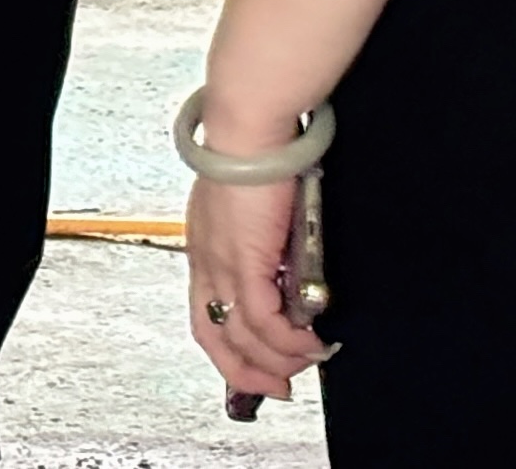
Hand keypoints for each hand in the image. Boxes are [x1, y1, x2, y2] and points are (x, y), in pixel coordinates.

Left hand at [184, 174, 324, 403]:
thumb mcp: (255, 210)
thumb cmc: (255, 153)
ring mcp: (221, 262)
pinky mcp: (244, 259)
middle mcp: (206, 259)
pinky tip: (309, 342)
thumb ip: (266, 246)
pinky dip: (288, 339)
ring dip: (279, 358)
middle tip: (281, 386)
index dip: (228, 352)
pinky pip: (264, 318)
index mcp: (205, 246)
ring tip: (310, 360)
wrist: (249, 128)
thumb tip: (294, 276)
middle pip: (215, 336)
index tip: (255, 372)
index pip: (205, 315)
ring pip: (243, 334)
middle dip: (249, 371)